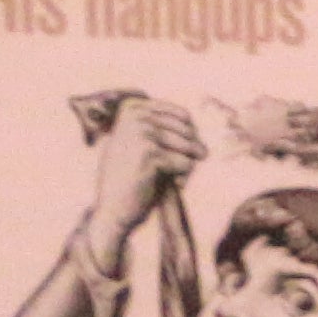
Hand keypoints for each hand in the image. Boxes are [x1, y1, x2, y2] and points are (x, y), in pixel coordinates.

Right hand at [83, 93, 206, 242]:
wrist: (114, 208)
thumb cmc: (133, 179)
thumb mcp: (146, 145)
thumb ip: (169, 133)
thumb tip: (204, 144)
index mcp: (132, 108)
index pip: (184, 116)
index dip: (191, 139)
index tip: (179, 155)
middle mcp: (134, 115)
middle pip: (189, 131)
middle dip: (191, 154)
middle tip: (176, 172)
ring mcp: (140, 132)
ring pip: (190, 147)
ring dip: (187, 168)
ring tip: (171, 178)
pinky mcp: (149, 152)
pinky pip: (186, 164)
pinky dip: (184, 178)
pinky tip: (171, 185)